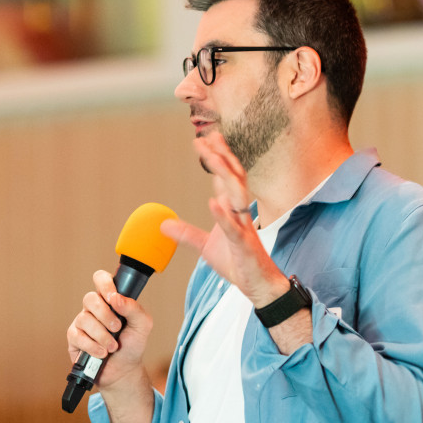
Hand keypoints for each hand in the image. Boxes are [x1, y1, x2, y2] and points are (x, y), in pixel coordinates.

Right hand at [66, 269, 152, 390]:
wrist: (124, 370)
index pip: (101, 279)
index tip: (113, 298)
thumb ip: (134, 308)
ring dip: (102, 336)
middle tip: (117, 329)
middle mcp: (94, 308)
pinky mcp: (74, 338)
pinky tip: (102, 353)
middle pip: (90, 298)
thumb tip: (117, 298)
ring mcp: (82, 322)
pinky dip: (93, 346)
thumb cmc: (132, 345)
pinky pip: (77, 336)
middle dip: (105, 315)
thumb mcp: (142, 325)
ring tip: (113, 347)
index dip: (105, 284)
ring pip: (84, 319)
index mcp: (110, 299)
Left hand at [160, 132, 288, 306]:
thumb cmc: (238, 264)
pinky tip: (213, 202)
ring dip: (226, 175)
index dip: (215, 159)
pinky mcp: (245, 246)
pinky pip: (234, 228)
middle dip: (222, 156)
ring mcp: (244, 228)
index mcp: (232, 211)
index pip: (224, 179)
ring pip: (238, 195)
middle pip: (233, 178)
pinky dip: (223, 215)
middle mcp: (240, 214)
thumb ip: (186, 234)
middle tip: (209, 136)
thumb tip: (163, 225)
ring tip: (214, 157)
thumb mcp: (206, 247)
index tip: (203, 140)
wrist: (259, 286)